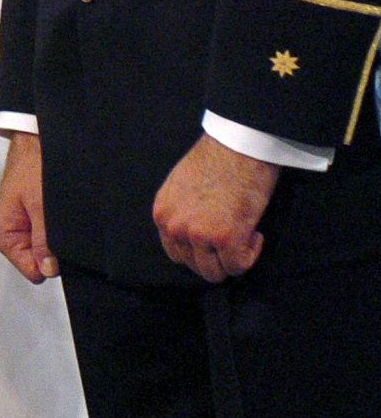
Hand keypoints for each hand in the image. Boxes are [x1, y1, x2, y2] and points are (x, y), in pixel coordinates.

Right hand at [0, 131, 56, 282]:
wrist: (37, 140)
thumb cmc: (32, 165)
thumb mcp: (41, 206)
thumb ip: (44, 241)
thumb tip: (48, 269)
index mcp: (3, 235)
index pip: (32, 270)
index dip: (50, 260)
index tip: (58, 242)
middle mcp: (12, 234)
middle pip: (40, 261)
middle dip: (54, 248)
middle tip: (59, 222)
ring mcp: (26, 227)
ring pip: (49, 248)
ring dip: (58, 235)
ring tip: (60, 213)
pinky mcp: (37, 219)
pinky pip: (52, 234)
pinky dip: (61, 226)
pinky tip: (62, 210)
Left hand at [153, 133, 279, 282]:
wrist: (238, 145)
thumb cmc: (216, 160)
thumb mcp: (181, 186)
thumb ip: (182, 211)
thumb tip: (192, 232)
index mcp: (162, 213)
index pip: (175, 251)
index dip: (199, 249)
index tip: (216, 237)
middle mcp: (174, 227)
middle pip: (194, 265)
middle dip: (216, 256)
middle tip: (233, 236)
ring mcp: (198, 235)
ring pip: (214, 272)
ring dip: (232, 259)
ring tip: (244, 234)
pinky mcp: (225, 238)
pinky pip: (237, 266)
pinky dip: (250, 256)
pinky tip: (255, 234)